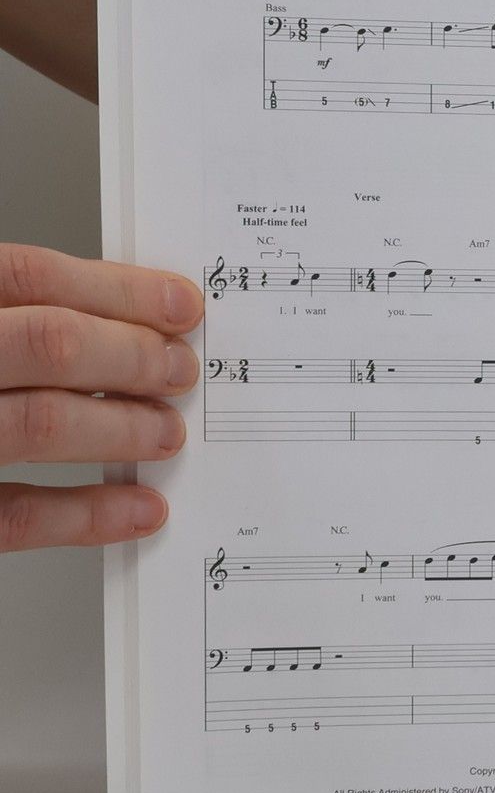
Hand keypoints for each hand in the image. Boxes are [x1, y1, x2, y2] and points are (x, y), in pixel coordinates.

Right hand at [0, 244, 201, 549]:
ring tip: (165, 431)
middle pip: (46, 343)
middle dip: (133, 355)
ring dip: (119, 427)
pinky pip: (9, 516)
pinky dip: (84, 515)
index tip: (180, 306)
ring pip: (37, 422)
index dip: (117, 290)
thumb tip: (104, 314)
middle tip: (180, 370)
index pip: (26, 277)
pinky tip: (136, 509)